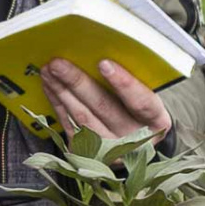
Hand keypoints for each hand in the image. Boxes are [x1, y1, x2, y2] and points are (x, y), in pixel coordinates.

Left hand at [40, 58, 170, 142]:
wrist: (133, 144)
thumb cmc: (139, 112)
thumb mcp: (145, 97)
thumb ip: (131, 81)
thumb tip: (101, 52)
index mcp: (156, 121)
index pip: (142, 102)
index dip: (124, 84)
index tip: (104, 64)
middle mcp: (134, 139)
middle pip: (104, 109)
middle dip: (78, 83)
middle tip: (59, 63)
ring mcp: (110, 150)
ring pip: (81, 118)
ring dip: (62, 91)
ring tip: (48, 70)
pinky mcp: (87, 153)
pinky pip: (68, 125)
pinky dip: (57, 103)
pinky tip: (49, 85)